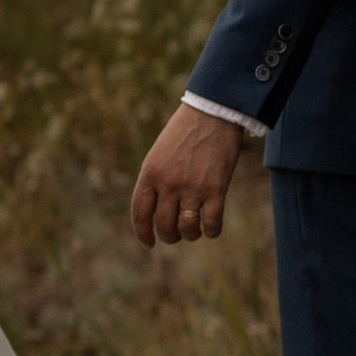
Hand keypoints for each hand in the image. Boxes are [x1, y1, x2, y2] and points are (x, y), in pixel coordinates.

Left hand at [131, 104, 245, 250]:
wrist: (213, 112)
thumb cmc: (185, 131)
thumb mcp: (159, 153)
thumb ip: (155, 180)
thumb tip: (157, 212)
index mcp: (149, 173)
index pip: (140, 213)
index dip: (143, 233)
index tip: (149, 243)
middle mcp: (168, 183)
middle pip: (163, 226)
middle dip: (169, 236)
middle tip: (176, 234)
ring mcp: (192, 187)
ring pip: (187, 229)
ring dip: (190, 235)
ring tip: (194, 231)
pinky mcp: (216, 189)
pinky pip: (211, 224)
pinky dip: (211, 231)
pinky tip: (211, 228)